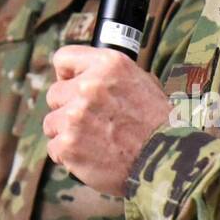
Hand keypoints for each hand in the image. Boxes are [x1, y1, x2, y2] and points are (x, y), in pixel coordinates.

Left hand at [43, 45, 172, 196]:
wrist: (167, 162)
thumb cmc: (157, 123)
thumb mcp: (141, 82)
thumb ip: (108, 75)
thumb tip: (82, 74)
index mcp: (108, 64)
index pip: (63, 58)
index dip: (67, 74)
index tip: (72, 86)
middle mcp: (88, 86)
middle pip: (54, 93)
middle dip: (67, 108)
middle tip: (91, 122)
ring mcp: (75, 116)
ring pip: (51, 122)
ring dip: (66, 133)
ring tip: (93, 142)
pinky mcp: (68, 144)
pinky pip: (54, 147)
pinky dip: (68, 156)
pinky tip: (90, 157)